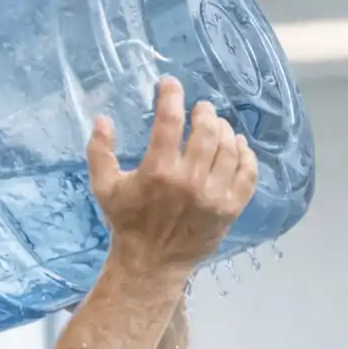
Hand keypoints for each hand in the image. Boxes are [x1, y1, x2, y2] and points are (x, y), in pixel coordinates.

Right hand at [86, 76, 259, 276]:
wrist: (151, 263)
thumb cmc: (127, 223)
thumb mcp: (104, 188)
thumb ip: (99, 152)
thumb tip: (102, 119)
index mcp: (158, 172)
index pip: (169, 120)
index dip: (171, 95)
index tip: (170, 85)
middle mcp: (189, 181)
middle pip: (207, 130)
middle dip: (204, 112)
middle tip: (200, 109)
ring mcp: (214, 196)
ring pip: (229, 148)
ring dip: (225, 130)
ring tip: (217, 126)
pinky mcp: (230, 209)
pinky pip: (248, 173)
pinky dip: (246, 154)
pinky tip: (238, 146)